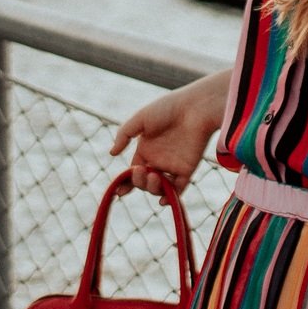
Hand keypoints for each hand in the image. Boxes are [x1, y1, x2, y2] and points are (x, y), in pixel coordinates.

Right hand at [110, 71, 226, 193]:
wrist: (195, 107)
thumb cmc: (168, 109)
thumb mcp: (140, 119)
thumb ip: (124, 135)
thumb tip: (112, 154)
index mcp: (146, 149)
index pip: (133, 172)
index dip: (125, 183)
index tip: (119, 191)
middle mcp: (158, 160)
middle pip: (144, 182)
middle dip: (139, 182)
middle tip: (141, 170)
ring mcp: (173, 166)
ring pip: (159, 188)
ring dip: (152, 188)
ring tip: (154, 176)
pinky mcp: (187, 170)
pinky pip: (178, 190)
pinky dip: (170, 198)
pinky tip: (163, 201)